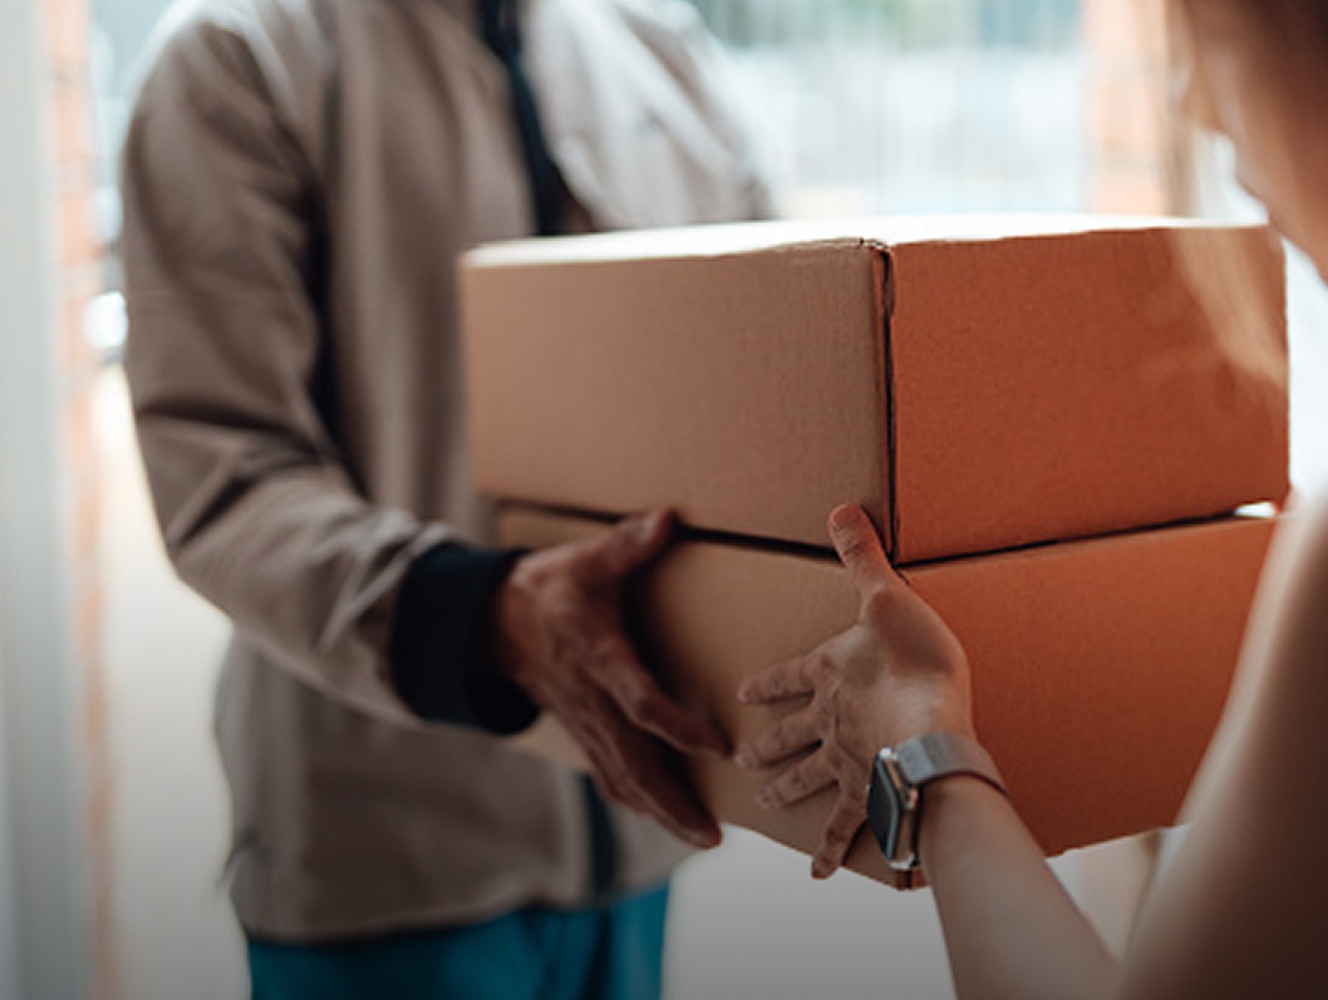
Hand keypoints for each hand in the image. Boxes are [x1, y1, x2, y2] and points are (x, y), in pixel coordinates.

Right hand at [492, 509, 726, 848]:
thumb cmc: (551, 588)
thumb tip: (668, 519)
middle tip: (712, 836)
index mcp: (597, 656)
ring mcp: (584, 722)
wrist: (494, 622)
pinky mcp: (583, 732)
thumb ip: (628, 544)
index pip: (638, 700)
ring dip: (661, 813)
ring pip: (622, 778)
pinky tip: (666, 820)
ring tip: (703, 838)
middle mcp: (590, 700)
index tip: (717, 744)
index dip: (675, 725)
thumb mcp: (587, 559)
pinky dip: (637, 801)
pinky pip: (609, 775)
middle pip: (633, 762)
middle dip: (672, 802)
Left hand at [734, 504, 973, 877]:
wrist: (931, 726)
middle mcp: (827, 719)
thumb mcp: (887, 597)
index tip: (740, 692)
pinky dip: (831, 852)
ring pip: (809, 778)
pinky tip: (817, 875)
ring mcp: (843, 760)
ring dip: (788, 790)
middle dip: (768, 745)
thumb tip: (839, 507)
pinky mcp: (867, 792)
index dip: (764, 682)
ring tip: (767, 803)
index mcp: (826, 672)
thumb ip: (862, 556)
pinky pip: (846, 827)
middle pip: (791, 733)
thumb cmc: (914, 660)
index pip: (786, 675)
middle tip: (743, 761)